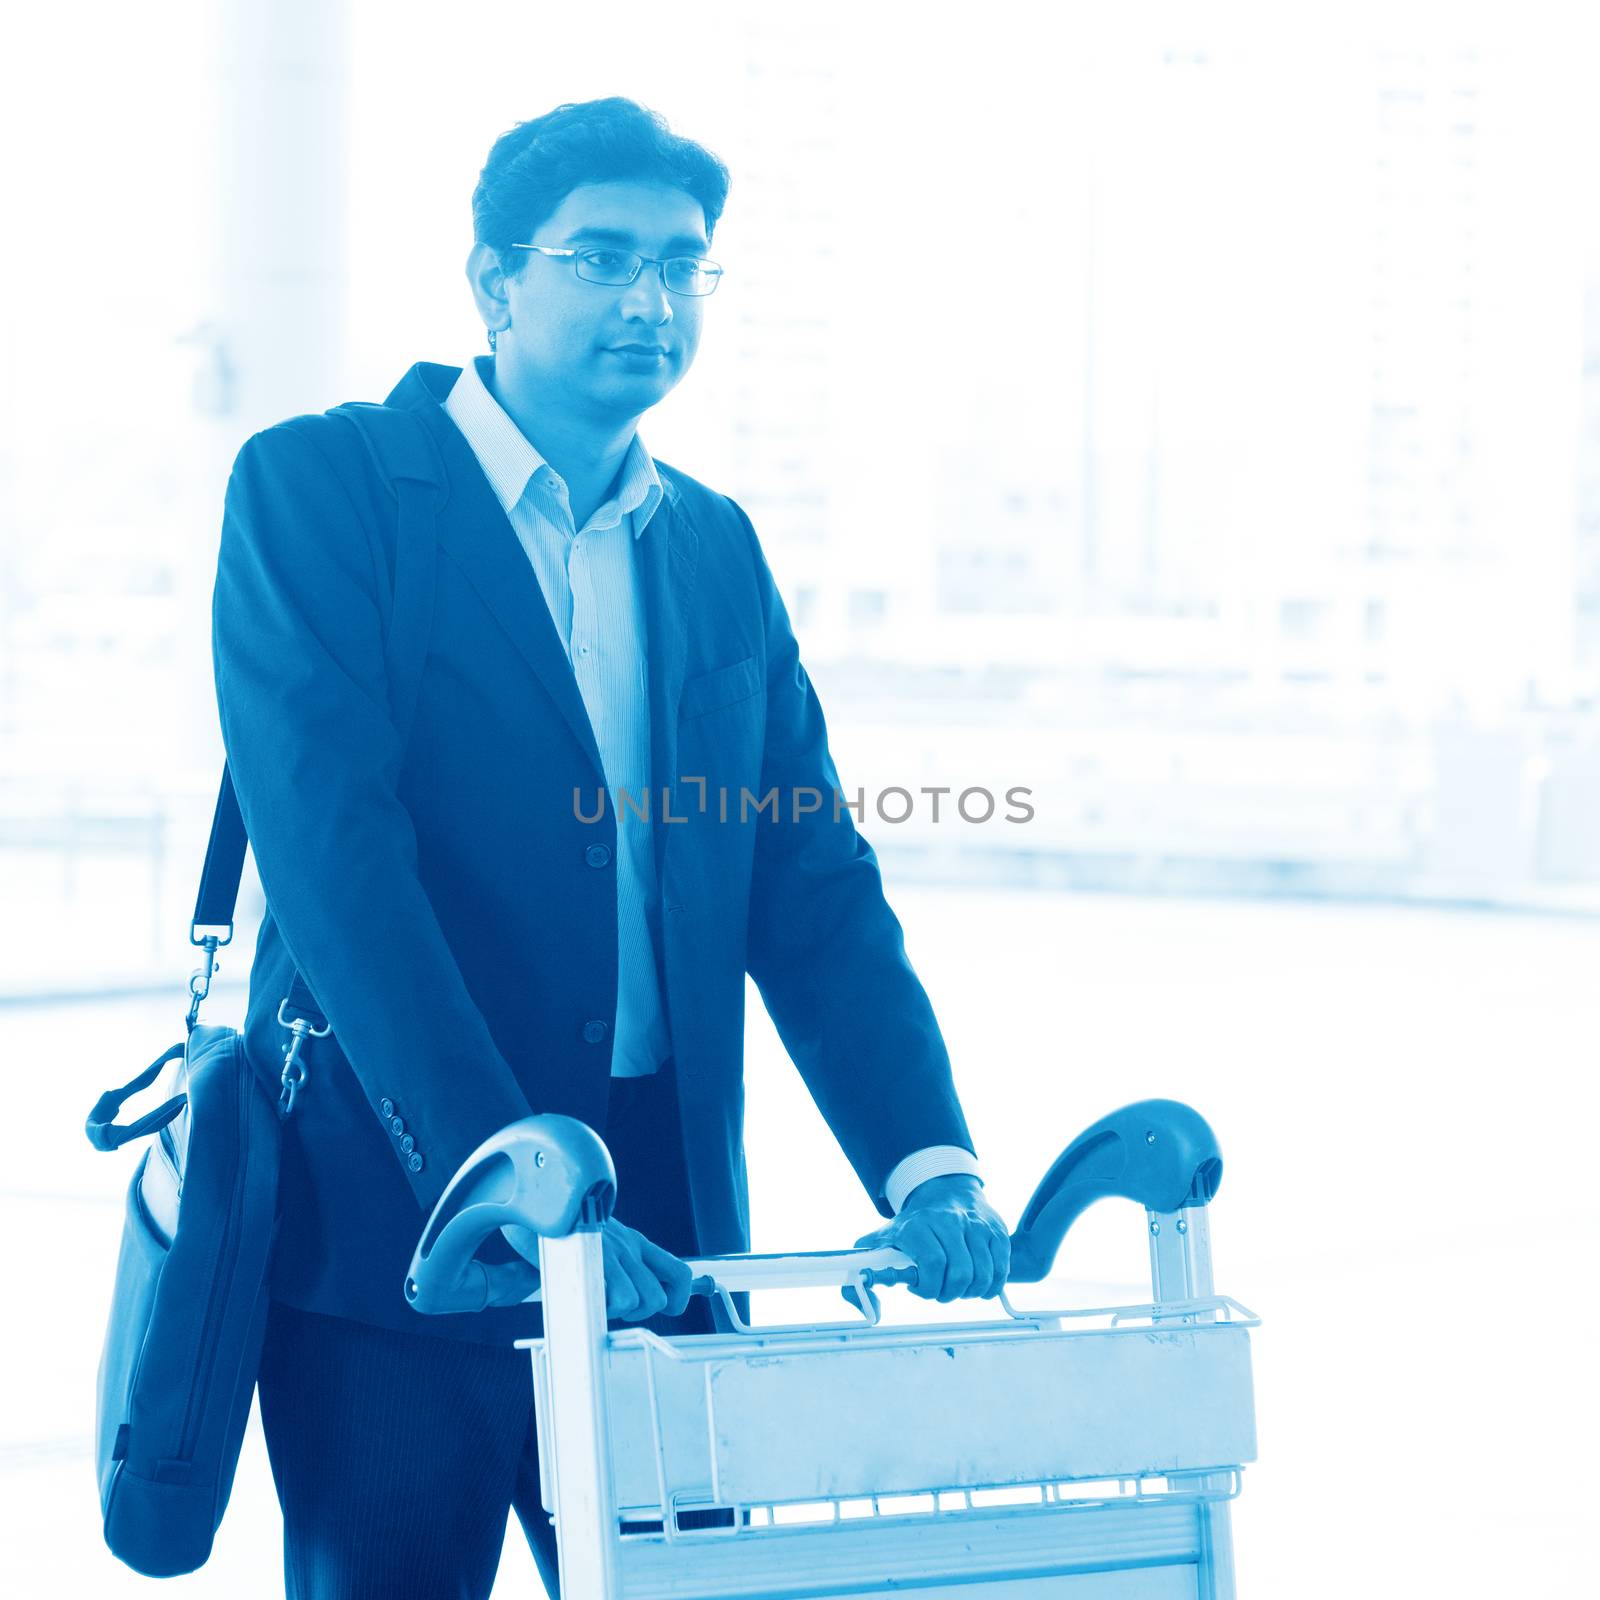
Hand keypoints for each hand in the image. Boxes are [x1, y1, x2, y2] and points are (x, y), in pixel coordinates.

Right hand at [501, 1219, 693, 1320]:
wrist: (526, 1190)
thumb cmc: (553, 1223)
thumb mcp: (592, 1240)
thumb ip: (607, 1264)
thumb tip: (611, 1297)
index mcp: (633, 1241)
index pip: (679, 1273)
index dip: (677, 1299)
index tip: (661, 1309)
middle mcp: (629, 1245)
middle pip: (660, 1297)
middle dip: (639, 1312)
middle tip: (612, 1306)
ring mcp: (612, 1250)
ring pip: (641, 1301)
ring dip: (619, 1312)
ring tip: (593, 1300)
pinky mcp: (594, 1255)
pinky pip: (619, 1297)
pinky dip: (603, 1309)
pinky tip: (582, 1297)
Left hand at [855, 1174, 1011, 1302]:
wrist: (945, 1191)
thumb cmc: (912, 1226)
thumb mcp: (882, 1240)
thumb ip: (864, 1271)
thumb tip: (865, 1304)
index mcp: (918, 1225)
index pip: (932, 1264)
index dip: (928, 1288)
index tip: (920, 1289)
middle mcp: (949, 1222)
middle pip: (960, 1273)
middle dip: (950, 1294)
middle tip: (942, 1292)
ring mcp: (975, 1226)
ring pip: (983, 1274)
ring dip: (971, 1292)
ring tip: (959, 1287)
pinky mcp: (996, 1231)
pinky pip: (1001, 1270)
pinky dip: (991, 1286)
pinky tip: (978, 1284)